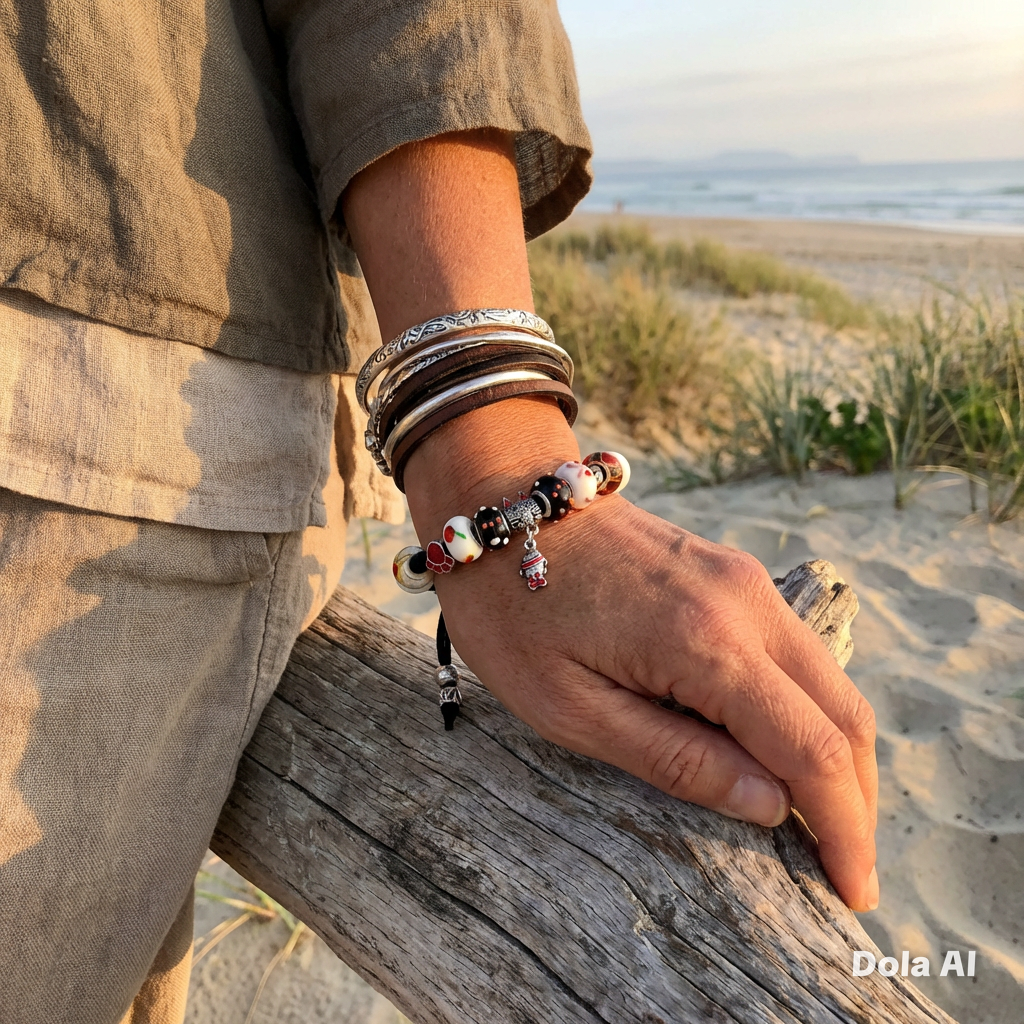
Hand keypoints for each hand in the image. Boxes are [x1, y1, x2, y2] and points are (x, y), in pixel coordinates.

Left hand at [342, 130, 877, 911]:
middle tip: (844, 870)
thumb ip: (675, 756)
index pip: (813, 752)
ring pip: (830, 682)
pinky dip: (810, 711)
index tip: (853, 893)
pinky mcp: (733, 574)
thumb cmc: (514, 607)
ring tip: (822, 824)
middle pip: (844, 716)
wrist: (505, 499)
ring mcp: (745, 581)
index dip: (844, 830)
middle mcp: (746, 605)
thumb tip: (770, 804)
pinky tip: (785, 749)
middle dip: (858, 801)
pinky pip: (797, 652)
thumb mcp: (568, 704)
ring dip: (840, 756)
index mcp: (705, 644)